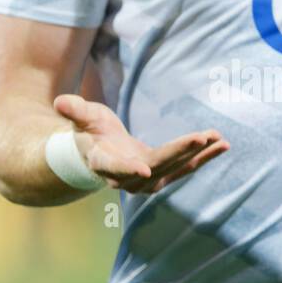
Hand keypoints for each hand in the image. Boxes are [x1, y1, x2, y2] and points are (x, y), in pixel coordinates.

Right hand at [53, 93, 228, 193]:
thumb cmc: (88, 133)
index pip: (115, 168)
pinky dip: (205, 157)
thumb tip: (59, 101)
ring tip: (219, 140)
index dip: (128, 169)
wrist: (99, 154)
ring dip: (199, 155)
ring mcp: (148, 180)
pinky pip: (186, 167)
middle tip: (201, 137)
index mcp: (103, 163)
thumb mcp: (81, 119)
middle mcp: (127, 178)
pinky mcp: (164, 175)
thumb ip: (74, 111)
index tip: (144, 170)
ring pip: (176, 169)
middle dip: (179, 152)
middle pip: (156, 166)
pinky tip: (222, 145)